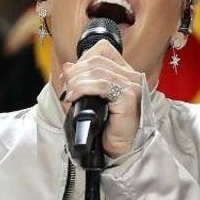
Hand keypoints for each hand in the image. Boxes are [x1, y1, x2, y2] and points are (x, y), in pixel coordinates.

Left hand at [59, 41, 145, 157]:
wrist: (117, 150)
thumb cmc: (105, 127)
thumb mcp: (89, 99)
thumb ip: (81, 80)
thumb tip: (67, 66)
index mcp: (125, 72)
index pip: (102, 49)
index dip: (82, 59)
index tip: (70, 77)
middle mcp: (132, 76)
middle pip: (97, 59)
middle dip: (75, 72)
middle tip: (66, 88)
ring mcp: (133, 85)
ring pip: (97, 71)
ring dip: (76, 81)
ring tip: (69, 94)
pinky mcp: (129, 97)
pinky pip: (102, 85)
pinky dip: (83, 89)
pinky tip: (74, 98)